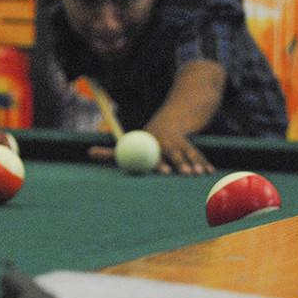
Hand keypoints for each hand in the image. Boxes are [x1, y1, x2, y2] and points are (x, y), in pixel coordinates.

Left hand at [87, 132, 213, 175]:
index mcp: (150, 143)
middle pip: (173, 154)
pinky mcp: (192, 147)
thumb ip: (110, 152)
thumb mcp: (127, 143)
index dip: (159, 162)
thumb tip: (88, 152)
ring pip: (188, 153)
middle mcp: (166, 143)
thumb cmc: (143, 140)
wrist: (170, 123)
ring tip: (199, 173)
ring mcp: (181, 144)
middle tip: (183, 173)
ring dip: (194, 163)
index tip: (164, 171)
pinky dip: (204, 162)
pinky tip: (209, 172)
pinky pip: (198, 154)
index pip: (154, 154)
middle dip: (179, 162)